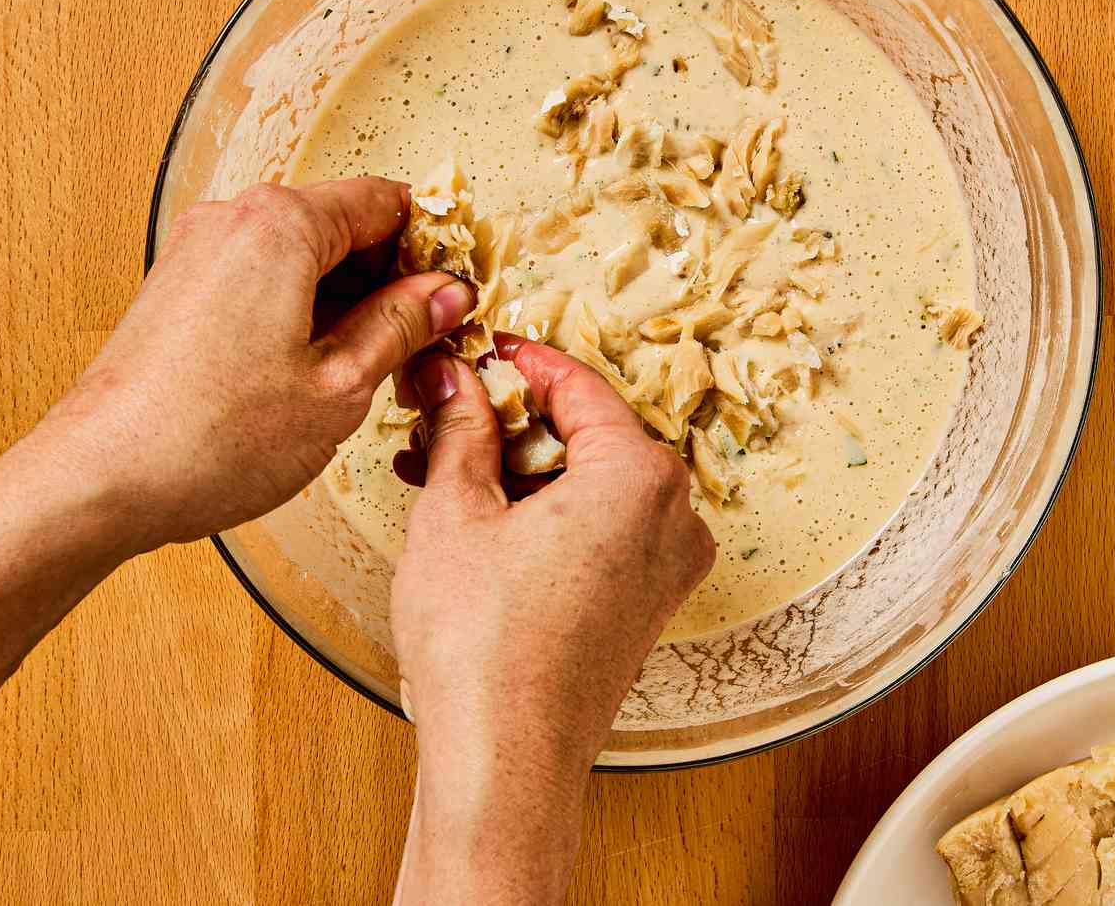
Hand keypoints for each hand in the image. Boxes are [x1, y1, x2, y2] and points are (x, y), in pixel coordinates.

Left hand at [39, 177, 474, 552]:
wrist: (98, 480)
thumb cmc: (211, 438)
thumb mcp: (342, 385)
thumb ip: (403, 325)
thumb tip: (446, 293)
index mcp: (281, 225)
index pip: (385, 201)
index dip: (432, 245)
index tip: (459, 288)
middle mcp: (234, 221)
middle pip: (343, 224)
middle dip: (392, 275)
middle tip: (429, 335)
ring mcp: (199, 253)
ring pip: (304, 255)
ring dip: (350, 298)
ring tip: (378, 365)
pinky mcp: (181, 289)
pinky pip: (265, 279)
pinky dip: (305, 311)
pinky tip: (323, 370)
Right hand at [390, 336, 714, 901]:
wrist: (506, 763)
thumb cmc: (483, 646)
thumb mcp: (456, 512)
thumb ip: (464, 428)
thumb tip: (459, 380)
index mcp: (641, 475)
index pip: (579, 386)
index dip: (519, 362)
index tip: (479, 351)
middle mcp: (674, 515)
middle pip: (589, 435)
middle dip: (513, 423)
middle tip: (446, 413)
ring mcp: (668, 564)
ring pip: (591, 485)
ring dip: (521, 471)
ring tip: (440, 469)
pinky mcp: (649, 602)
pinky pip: (601, 530)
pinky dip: (547, 514)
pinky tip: (480, 518)